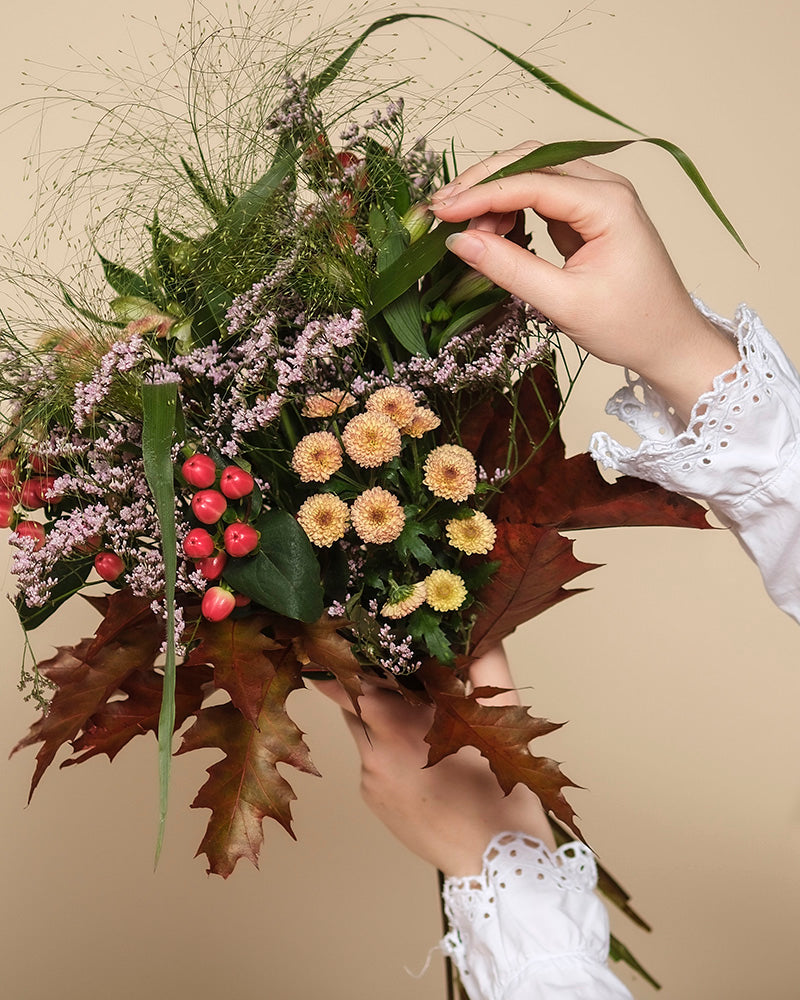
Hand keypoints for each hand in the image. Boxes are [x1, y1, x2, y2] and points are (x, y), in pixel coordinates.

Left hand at [313, 645, 555, 877]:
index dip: (355, 657)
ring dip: (380, 714)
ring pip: (363, 727)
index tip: (354, 636)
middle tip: (387, 662)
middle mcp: (375, 751)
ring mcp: (369, 777)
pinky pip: (370, 756)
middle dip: (369, 681)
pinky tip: (418, 750)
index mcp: (401, 727)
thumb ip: (489, 668)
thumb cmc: (502, 793)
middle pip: (354, 699)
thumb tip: (485, 628)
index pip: (356, 678)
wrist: (496, 864)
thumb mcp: (500, 723)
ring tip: (411, 708)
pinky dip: (387, 745)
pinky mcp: (370, 797)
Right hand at [431, 141, 739, 422]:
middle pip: (530, 162)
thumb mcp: (564, 304)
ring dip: (494, 194)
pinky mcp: (588, 214)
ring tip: (465, 229)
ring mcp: (597, 197)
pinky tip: (490, 229)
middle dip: (482, 183)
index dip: (481, 194)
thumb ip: (510, 269)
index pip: (531, 182)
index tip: (440, 212)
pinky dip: (510, 207)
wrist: (670, 341)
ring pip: (533, 174)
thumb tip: (461, 242)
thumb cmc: (629, 326)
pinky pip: (540, 195)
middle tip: (441, 211)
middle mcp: (605, 188)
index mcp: (607, 204)